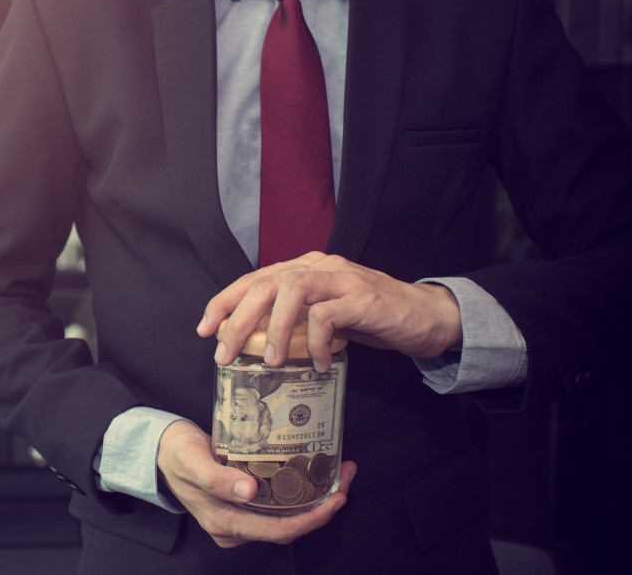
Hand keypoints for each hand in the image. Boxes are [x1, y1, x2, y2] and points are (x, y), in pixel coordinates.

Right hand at [157, 420, 354, 547]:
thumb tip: (250, 493)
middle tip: (346, 476)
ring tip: (337, 471)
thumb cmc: (176, 454)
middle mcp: (235, 527)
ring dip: (315, 499)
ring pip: (286, 518)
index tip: (338, 497)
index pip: (279, 530)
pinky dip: (299, 493)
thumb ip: (218, 479)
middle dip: (323, 507)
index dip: (313, 518)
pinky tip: (311, 473)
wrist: (160, 451)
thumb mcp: (193, 462)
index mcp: (225, 523)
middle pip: (289, 526)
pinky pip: (277, 507)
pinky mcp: (242, 505)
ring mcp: (239, 518)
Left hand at [197, 252, 462, 369]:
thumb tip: (257, 342)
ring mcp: (342, 279)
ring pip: (291, 289)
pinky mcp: (363, 298)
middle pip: (265, 283)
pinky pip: (327, 315)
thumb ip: (297, 319)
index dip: (224, 301)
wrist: (427, 316)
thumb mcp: (326, 316)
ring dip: (274, 328)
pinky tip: (320, 365)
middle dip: (237, 318)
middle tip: (224, 352)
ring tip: (272, 362)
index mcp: (306, 268)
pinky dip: (317, 343)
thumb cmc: (373, 318)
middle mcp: (320, 266)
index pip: (254, 278)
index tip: (205, 329)